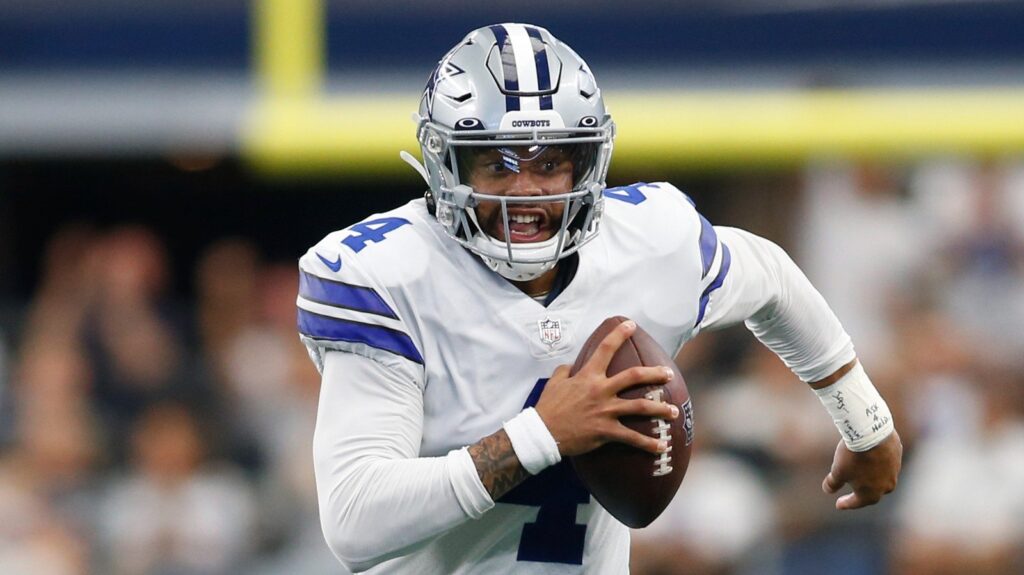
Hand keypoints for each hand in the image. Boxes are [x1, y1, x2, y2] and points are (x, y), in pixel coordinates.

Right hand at [535, 320, 677, 456]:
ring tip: (674, 412)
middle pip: (634, 377)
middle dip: (655, 374)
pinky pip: (632, 437)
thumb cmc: (548, 407)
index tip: (632, 326)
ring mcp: (606, 411)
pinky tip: (662, 446)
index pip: (605, 349)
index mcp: (588, 376)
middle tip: (669, 374)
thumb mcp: (554, 382)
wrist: (543, 433)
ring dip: (660, 409)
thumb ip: (565, 370)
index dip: (619, 335)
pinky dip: (648, 443)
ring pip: (640, 407)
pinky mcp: (606, 431)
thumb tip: (572, 365)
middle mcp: (601, 390)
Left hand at [823, 429, 902, 509]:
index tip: (838, 504)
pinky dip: (878, 462)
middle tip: (853, 493)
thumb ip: (833, 483)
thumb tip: (828, 490)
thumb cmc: (853, 456)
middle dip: (862, 493)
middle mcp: (887, 486)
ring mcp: (894, 470)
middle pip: (873, 492)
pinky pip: (887, 462)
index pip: (858, 502)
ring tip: (862, 474)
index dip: (847, 503)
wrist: (871, 433)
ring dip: (871, 477)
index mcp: (872, 494)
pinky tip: (871, 458)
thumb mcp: (838, 471)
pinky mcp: (897, 455)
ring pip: (882, 477)